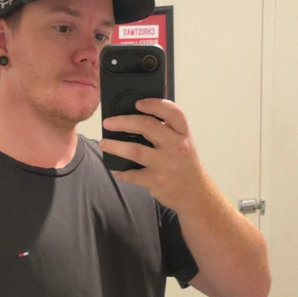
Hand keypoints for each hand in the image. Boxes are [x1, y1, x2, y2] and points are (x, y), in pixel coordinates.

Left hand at [100, 98, 207, 212]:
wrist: (194, 193)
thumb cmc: (184, 164)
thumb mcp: (182, 143)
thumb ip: (166, 130)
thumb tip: (136, 118)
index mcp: (183, 133)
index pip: (172, 112)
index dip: (154, 104)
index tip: (138, 103)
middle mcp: (176, 146)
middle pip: (146, 127)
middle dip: (123, 122)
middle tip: (108, 123)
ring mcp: (166, 164)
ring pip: (135, 150)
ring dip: (115, 146)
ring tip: (103, 143)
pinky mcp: (157, 181)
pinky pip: (132, 174)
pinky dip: (121, 171)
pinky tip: (115, 168)